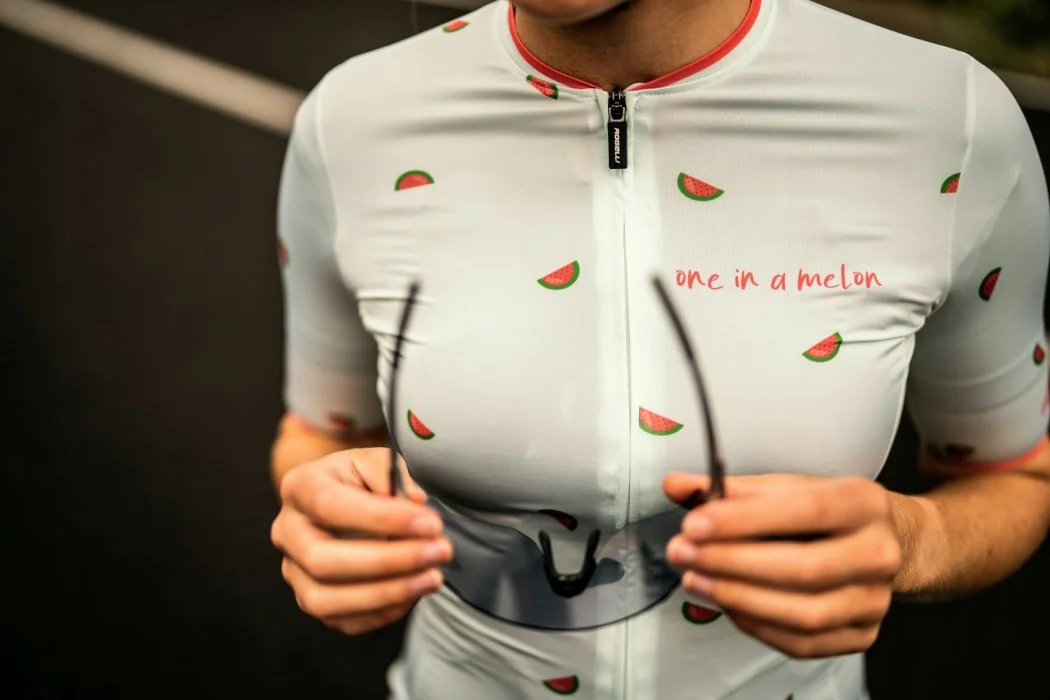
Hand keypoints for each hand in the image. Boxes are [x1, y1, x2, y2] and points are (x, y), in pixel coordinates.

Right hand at [271, 449, 452, 634]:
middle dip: (388, 561)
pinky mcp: (310, 599)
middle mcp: (287, 532)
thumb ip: (393, 472)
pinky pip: (340, 621)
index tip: (431, 524)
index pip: (330, 505)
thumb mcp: (377, 460)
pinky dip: (382, 612)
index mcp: (300, 487)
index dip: (383, 518)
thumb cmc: (364, 479)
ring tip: (433, 577)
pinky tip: (415, 593)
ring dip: (387, 593)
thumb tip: (415, 501)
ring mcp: (294, 570)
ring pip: (325, 600)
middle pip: (323, 561)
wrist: (346, 499)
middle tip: (439, 551)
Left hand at [664, 473, 903, 658]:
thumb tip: (676, 486)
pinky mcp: (862, 634)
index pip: (806, 511)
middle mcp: (879, 552)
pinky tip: (727, 604)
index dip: (746, 520)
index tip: (696, 523)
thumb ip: (729, 488)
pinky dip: (757, 625)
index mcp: (863, 502)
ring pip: (805, 612)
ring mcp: (875, 599)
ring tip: (696, 579)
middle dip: (732, 562)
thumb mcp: (785, 487)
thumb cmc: (826, 514)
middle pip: (804, 567)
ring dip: (739, 598)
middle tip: (685, 553)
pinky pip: (804, 643)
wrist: (881, 543)